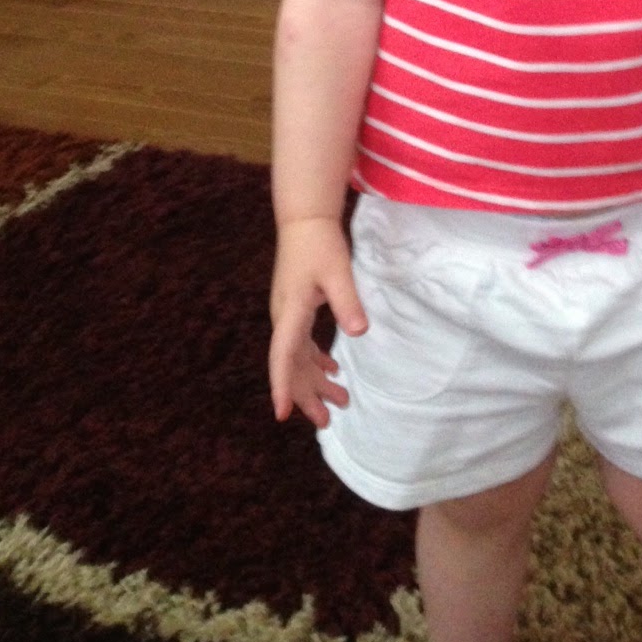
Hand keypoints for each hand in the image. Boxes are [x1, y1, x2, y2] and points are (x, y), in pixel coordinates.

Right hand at [268, 217, 367, 426]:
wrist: (305, 219)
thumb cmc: (319, 244)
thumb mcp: (337, 272)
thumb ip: (347, 302)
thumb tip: (359, 333)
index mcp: (291, 312)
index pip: (283, 356)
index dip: (282, 386)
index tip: (282, 415)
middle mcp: (284, 318)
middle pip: (291, 365)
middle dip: (307, 394)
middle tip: (328, 421)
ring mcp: (288, 314)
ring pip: (297, 357)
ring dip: (315, 380)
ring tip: (339, 401)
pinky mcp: (296, 308)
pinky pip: (302, 344)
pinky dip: (316, 360)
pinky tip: (332, 370)